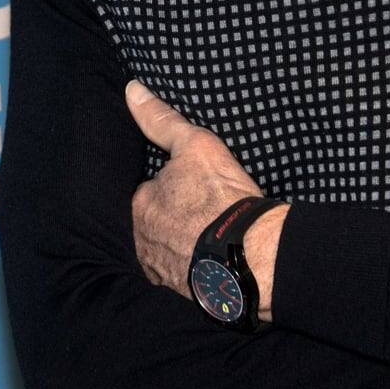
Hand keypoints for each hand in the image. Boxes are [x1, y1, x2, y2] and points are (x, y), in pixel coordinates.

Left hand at [123, 80, 281, 302]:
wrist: (257, 256)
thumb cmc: (223, 198)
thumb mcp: (195, 145)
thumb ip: (161, 120)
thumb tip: (132, 91)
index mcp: (138, 209)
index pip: (145, 194)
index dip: (166, 189)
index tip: (187, 189)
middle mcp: (141, 246)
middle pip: (152, 226)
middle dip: (169, 221)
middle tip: (198, 215)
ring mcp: (162, 274)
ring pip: (166, 253)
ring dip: (180, 247)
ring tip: (206, 239)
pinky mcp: (185, 297)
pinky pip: (184, 279)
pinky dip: (195, 271)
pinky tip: (213, 264)